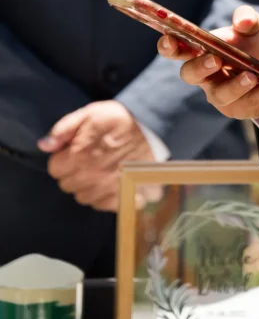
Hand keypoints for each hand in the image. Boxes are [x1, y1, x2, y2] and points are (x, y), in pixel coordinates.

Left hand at [38, 101, 154, 211]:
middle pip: (67, 185)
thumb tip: (44, 145)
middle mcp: (90, 176)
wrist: (153, 127)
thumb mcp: (89, 113)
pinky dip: (102, 197)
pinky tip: (109, 182)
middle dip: (72, 172)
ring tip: (99, 170)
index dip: (62, 158)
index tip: (73, 151)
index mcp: (78, 155)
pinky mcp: (121, 195)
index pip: (55, 169)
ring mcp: (106, 189)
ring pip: (83, 197)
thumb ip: (63, 129)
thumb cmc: (119, 118)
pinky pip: (102, 205)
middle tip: (86, 159)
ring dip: (86, 186)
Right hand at [158, 5, 258, 119]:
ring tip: (252, 75)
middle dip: (200, 67)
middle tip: (216, 59)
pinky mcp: (239, 108)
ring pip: (219, 95)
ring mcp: (221, 94)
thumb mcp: (256, 26)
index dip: (169, 46)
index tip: (170, 39)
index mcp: (203, 51)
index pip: (178, 49)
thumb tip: (242, 20)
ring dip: (234, 85)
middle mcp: (206, 75)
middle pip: (190, 75)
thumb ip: (248, 18)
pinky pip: (245, 104)